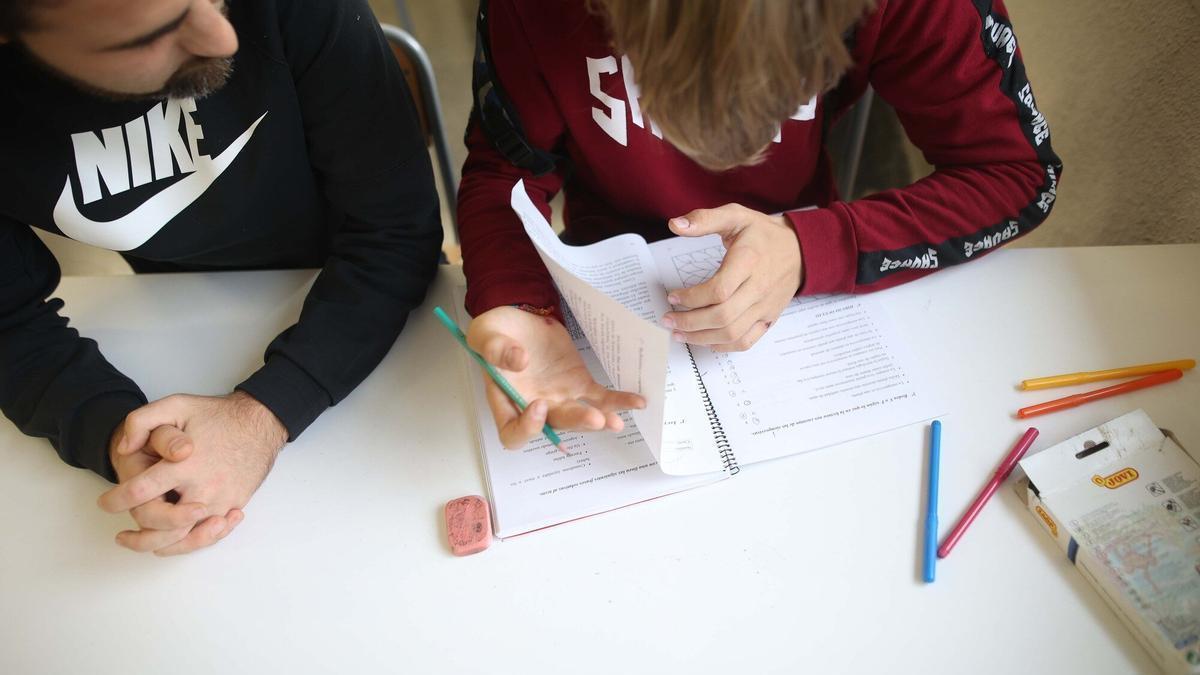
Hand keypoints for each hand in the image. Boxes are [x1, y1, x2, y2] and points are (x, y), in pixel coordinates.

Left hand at [99, 391, 286, 555]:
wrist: (261, 422)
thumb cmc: (218, 416)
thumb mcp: (177, 404)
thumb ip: (142, 420)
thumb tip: (125, 447)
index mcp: (185, 464)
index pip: (141, 491)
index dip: (116, 500)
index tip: (106, 503)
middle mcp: (204, 487)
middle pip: (163, 525)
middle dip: (137, 535)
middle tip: (121, 534)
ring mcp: (221, 499)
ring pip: (186, 537)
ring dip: (160, 545)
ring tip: (143, 543)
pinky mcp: (234, 505)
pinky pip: (210, 534)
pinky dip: (190, 542)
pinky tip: (175, 540)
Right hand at [466, 306, 645, 447]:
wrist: (517, 319)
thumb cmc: (495, 332)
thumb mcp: (485, 334)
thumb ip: (496, 349)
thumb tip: (518, 360)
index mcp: (506, 401)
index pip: (513, 433)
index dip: (527, 428)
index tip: (539, 405)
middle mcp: (534, 407)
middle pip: (555, 426)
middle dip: (576, 423)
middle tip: (594, 418)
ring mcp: (560, 398)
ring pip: (581, 416)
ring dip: (600, 419)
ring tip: (616, 422)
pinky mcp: (579, 384)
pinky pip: (600, 399)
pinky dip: (618, 402)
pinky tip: (636, 402)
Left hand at [661, 204, 803, 350]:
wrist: (800, 249)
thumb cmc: (763, 234)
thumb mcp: (735, 216)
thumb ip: (704, 219)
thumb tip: (675, 224)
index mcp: (748, 261)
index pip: (718, 289)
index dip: (691, 297)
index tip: (673, 296)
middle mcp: (759, 287)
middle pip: (722, 316)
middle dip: (689, 322)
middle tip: (668, 320)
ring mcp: (765, 306)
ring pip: (732, 333)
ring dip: (701, 337)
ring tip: (680, 334)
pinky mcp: (769, 318)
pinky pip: (746, 341)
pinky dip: (724, 346)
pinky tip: (706, 340)